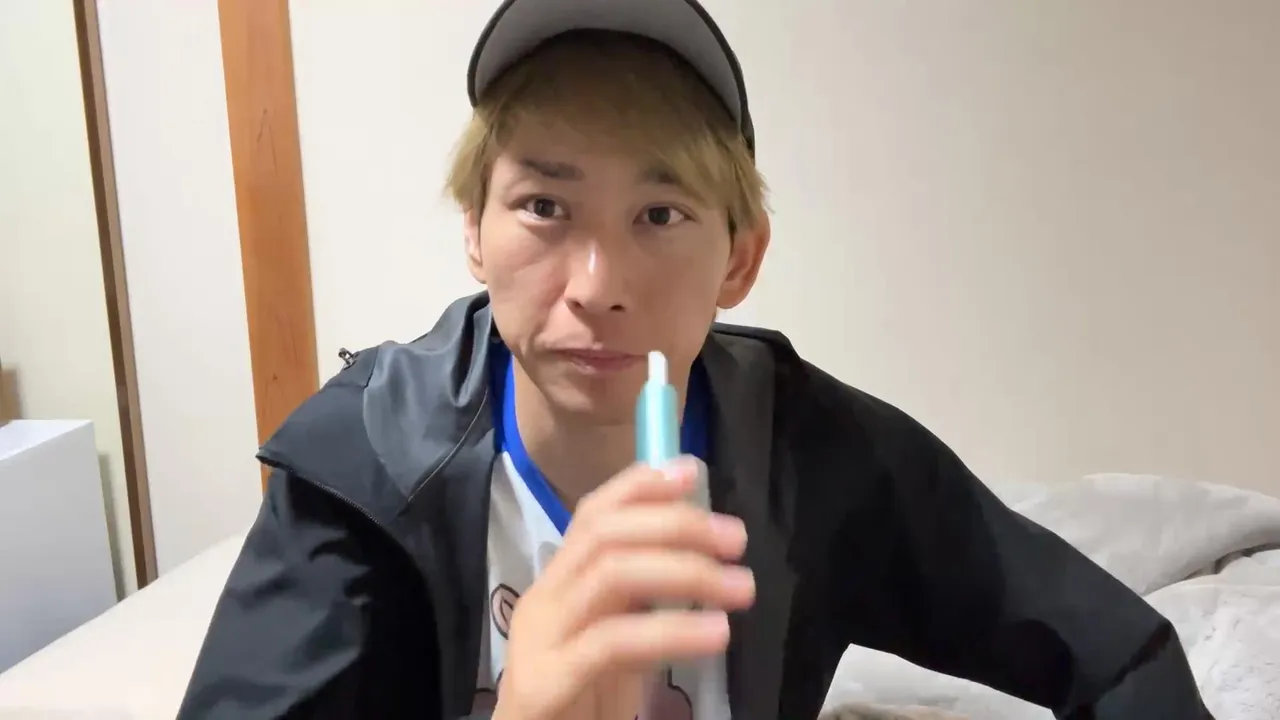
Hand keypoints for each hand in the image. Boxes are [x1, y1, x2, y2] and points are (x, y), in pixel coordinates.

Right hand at [492, 457, 753, 719]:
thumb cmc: (581, 703)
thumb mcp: (618, 642)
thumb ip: (642, 600)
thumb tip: (700, 553)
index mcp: (559, 584)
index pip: (593, 514)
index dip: (641, 485)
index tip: (693, 472)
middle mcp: (543, 600)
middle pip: (605, 533)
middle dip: (676, 524)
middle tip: (736, 540)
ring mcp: (540, 639)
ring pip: (611, 574)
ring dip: (685, 571)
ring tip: (740, 588)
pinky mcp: (545, 681)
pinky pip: (614, 640)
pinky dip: (671, 631)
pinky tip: (715, 634)